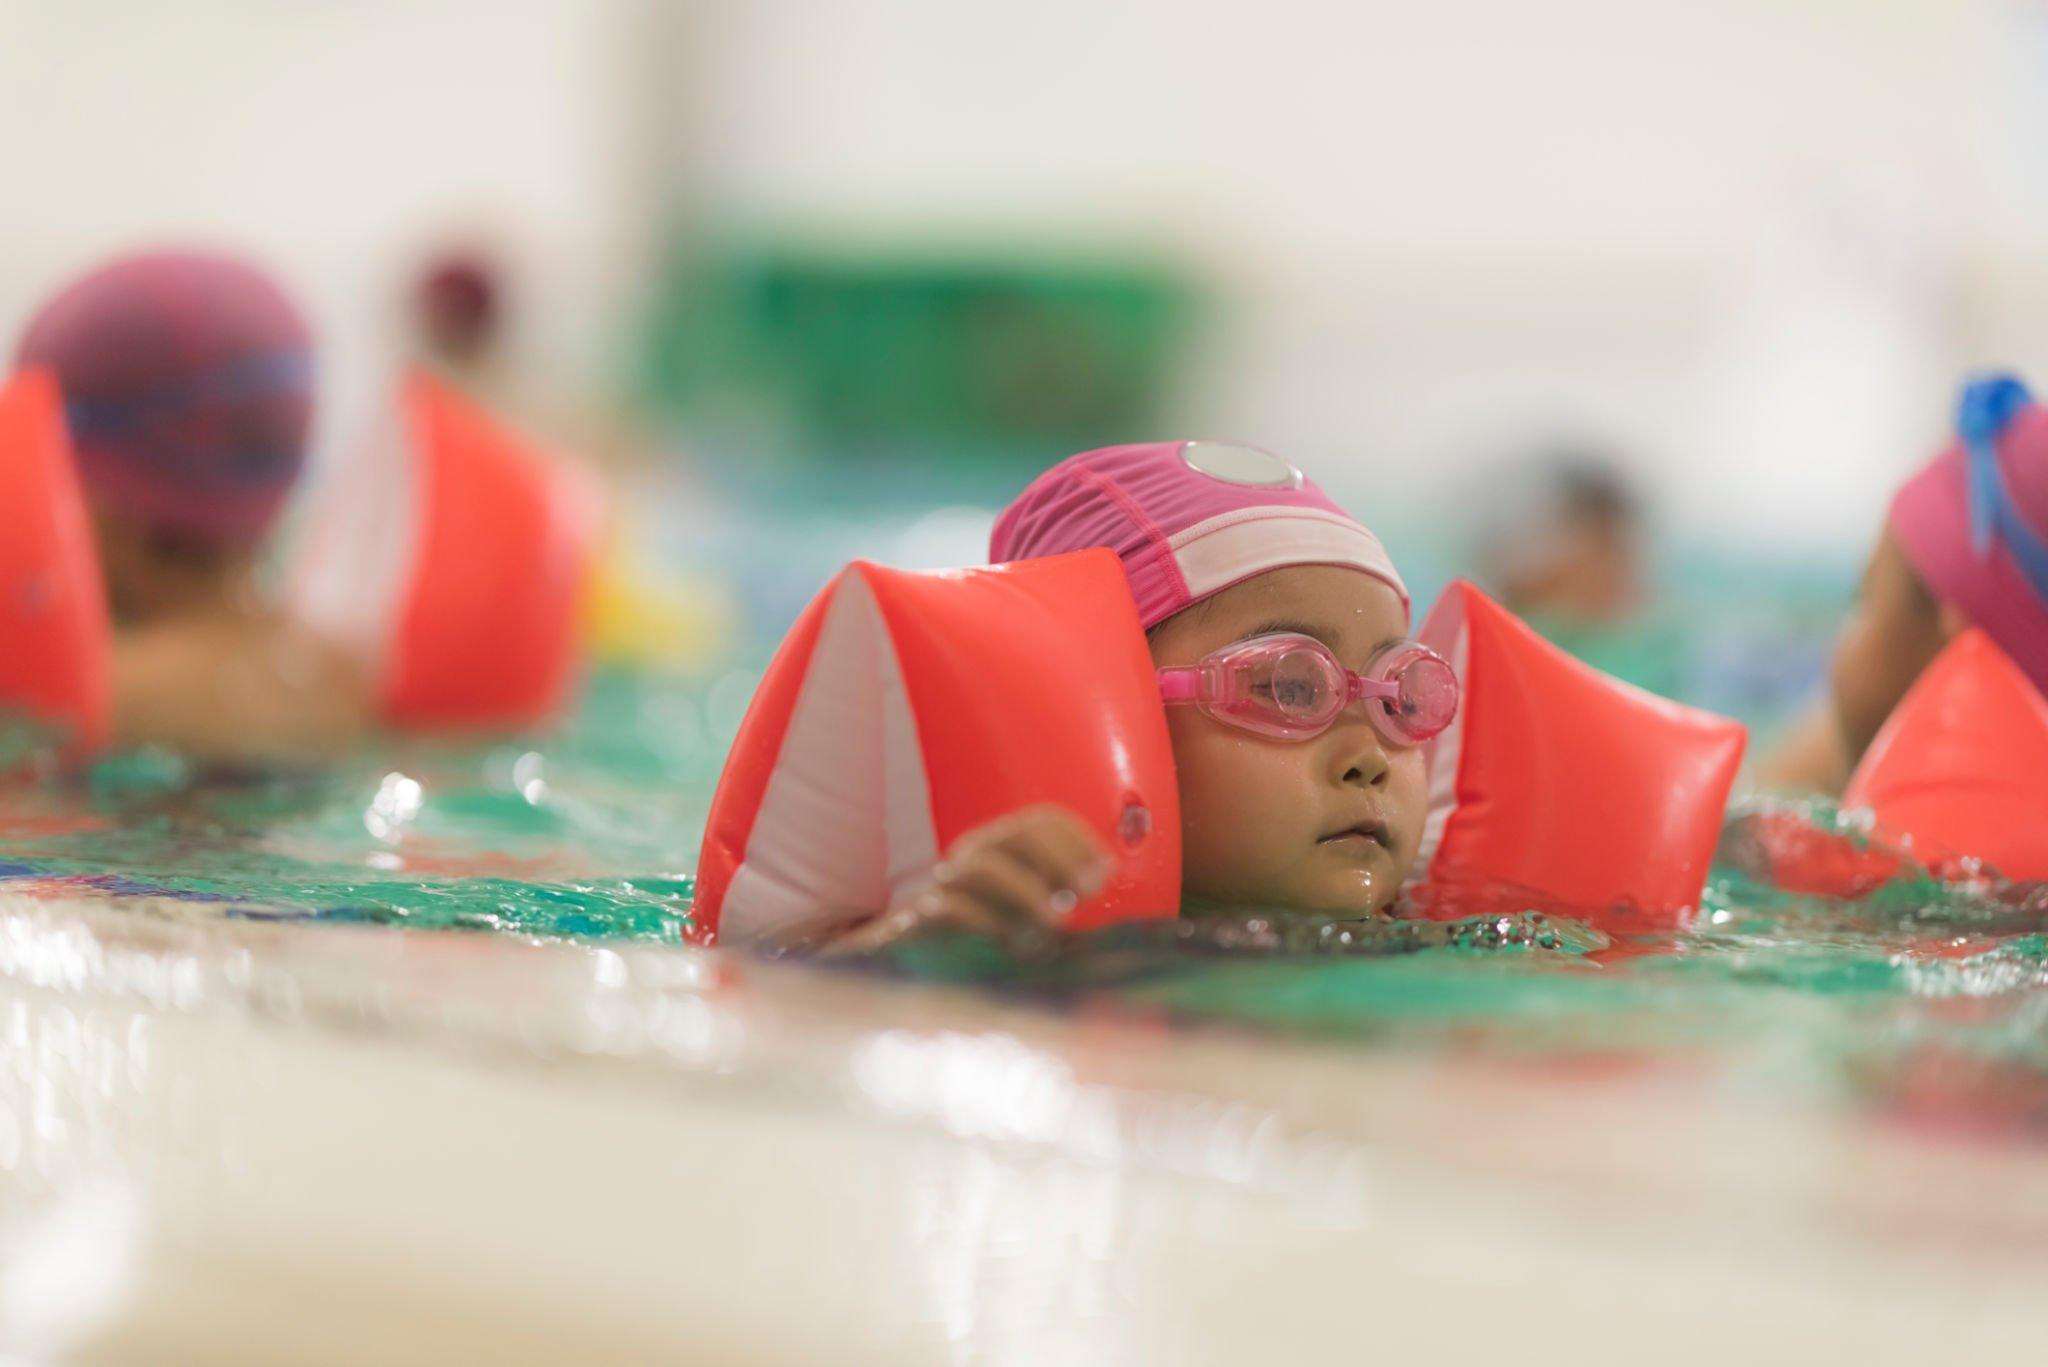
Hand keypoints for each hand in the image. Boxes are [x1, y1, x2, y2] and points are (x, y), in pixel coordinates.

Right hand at [818, 804, 1114, 955]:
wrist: (898, 969)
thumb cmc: (974, 943)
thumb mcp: (1021, 916)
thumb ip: (1058, 895)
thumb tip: (1104, 874)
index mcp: (996, 851)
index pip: (1039, 821)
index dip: (1076, 839)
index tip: (1105, 871)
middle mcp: (968, 860)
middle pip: (1015, 835)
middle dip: (1059, 858)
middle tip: (1088, 892)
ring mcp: (940, 889)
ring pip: (982, 865)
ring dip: (1026, 889)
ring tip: (1055, 922)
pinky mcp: (916, 923)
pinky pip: (945, 908)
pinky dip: (984, 922)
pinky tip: (1010, 946)